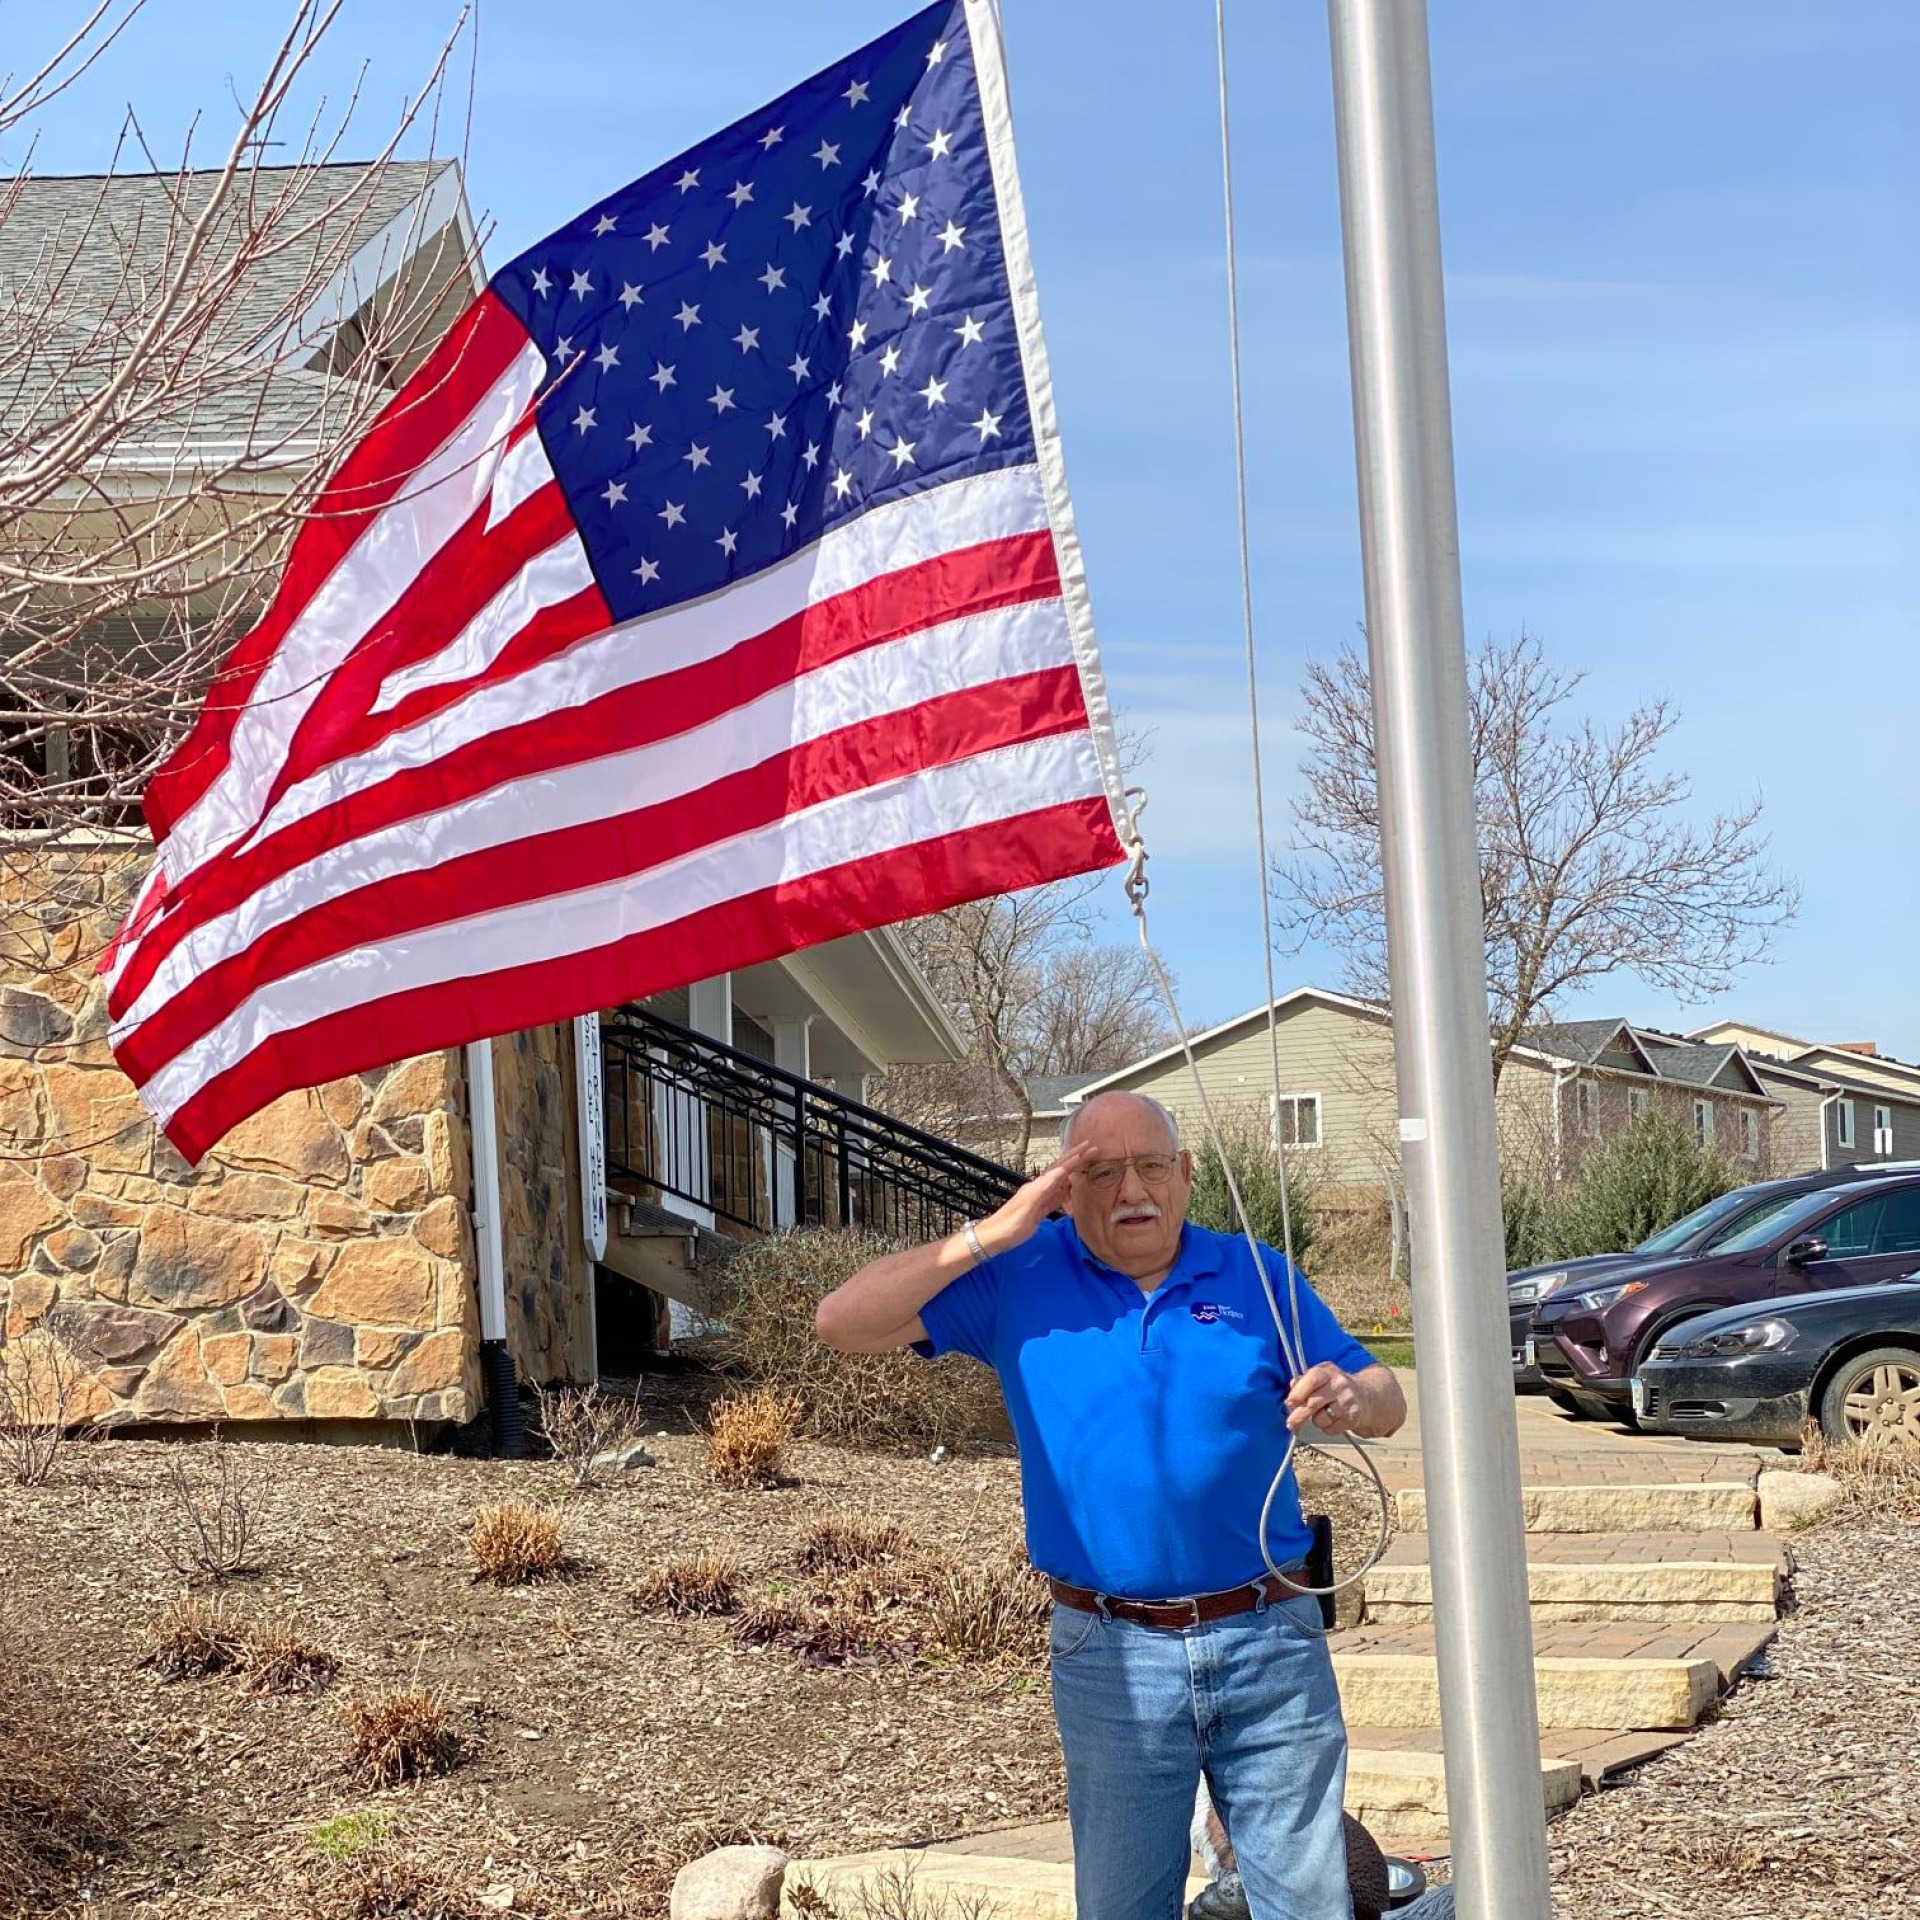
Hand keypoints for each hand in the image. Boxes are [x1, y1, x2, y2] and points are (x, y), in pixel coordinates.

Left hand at [976, 1143, 1095, 1256]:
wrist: (994, 1237)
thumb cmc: (1010, 1225)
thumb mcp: (1028, 1208)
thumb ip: (1043, 1191)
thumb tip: (1060, 1173)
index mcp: (1037, 1186)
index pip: (1060, 1169)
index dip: (1074, 1160)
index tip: (1089, 1150)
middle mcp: (1039, 1188)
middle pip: (1060, 1169)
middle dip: (1075, 1158)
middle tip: (1090, 1147)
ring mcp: (1039, 1198)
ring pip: (1059, 1179)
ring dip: (1072, 1170)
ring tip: (1084, 1161)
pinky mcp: (1039, 1208)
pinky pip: (1056, 1194)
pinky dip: (1066, 1189)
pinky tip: (1071, 1188)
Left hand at [1286, 1361, 1361, 1435]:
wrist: (1365, 1395)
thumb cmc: (1334, 1386)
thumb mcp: (1320, 1376)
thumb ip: (1304, 1381)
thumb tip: (1292, 1385)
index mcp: (1328, 1371)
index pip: (1312, 1379)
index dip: (1298, 1392)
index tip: (1289, 1402)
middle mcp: (1339, 1385)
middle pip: (1314, 1403)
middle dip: (1299, 1415)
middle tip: (1290, 1424)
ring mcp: (1347, 1402)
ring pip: (1321, 1418)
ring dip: (1316, 1420)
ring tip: (1322, 1414)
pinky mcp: (1353, 1418)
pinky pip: (1331, 1429)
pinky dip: (1327, 1428)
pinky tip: (1332, 1420)